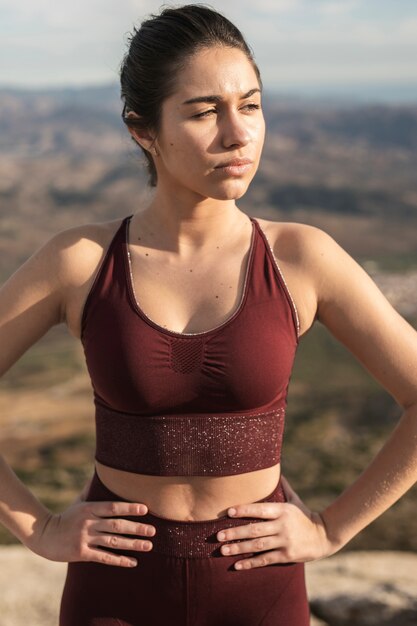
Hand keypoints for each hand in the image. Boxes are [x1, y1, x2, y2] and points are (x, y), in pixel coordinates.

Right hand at [28, 499, 155, 567]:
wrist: (44, 535)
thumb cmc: (66, 517)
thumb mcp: (78, 501)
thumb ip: (91, 489)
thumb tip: (102, 469)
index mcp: (89, 508)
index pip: (112, 507)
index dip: (129, 508)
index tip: (145, 509)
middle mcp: (88, 523)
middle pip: (116, 525)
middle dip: (136, 528)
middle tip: (153, 530)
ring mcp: (85, 539)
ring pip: (113, 542)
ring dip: (132, 544)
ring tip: (148, 545)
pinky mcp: (81, 554)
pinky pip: (104, 557)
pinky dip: (119, 560)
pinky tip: (133, 562)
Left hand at [216, 475, 336, 569]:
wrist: (324, 536)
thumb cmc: (304, 515)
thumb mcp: (295, 500)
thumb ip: (284, 487)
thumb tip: (275, 470)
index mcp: (282, 510)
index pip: (260, 510)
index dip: (244, 510)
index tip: (228, 511)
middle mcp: (282, 526)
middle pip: (255, 529)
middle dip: (235, 532)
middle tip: (218, 535)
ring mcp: (284, 541)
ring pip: (257, 546)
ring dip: (239, 548)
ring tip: (223, 550)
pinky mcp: (286, 556)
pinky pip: (265, 559)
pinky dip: (250, 562)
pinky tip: (237, 565)